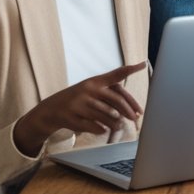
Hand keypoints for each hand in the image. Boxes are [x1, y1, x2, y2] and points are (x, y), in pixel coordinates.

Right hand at [14, 62, 146, 156]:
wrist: (50, 109)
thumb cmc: (78, 99)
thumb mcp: (92, 90)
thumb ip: (110, 95)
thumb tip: (132, 110)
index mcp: (95, 81)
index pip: (115, 74)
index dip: (130, 69)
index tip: (143, 64)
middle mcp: (87, 90)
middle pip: (116, 100)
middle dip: (128, 110)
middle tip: (136, 118)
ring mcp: (78, 104)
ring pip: (107, 116)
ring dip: (116, 123)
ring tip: (119, 126)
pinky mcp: (71, 118)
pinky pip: (93, 126)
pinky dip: (101, 129)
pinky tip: (104, 130)